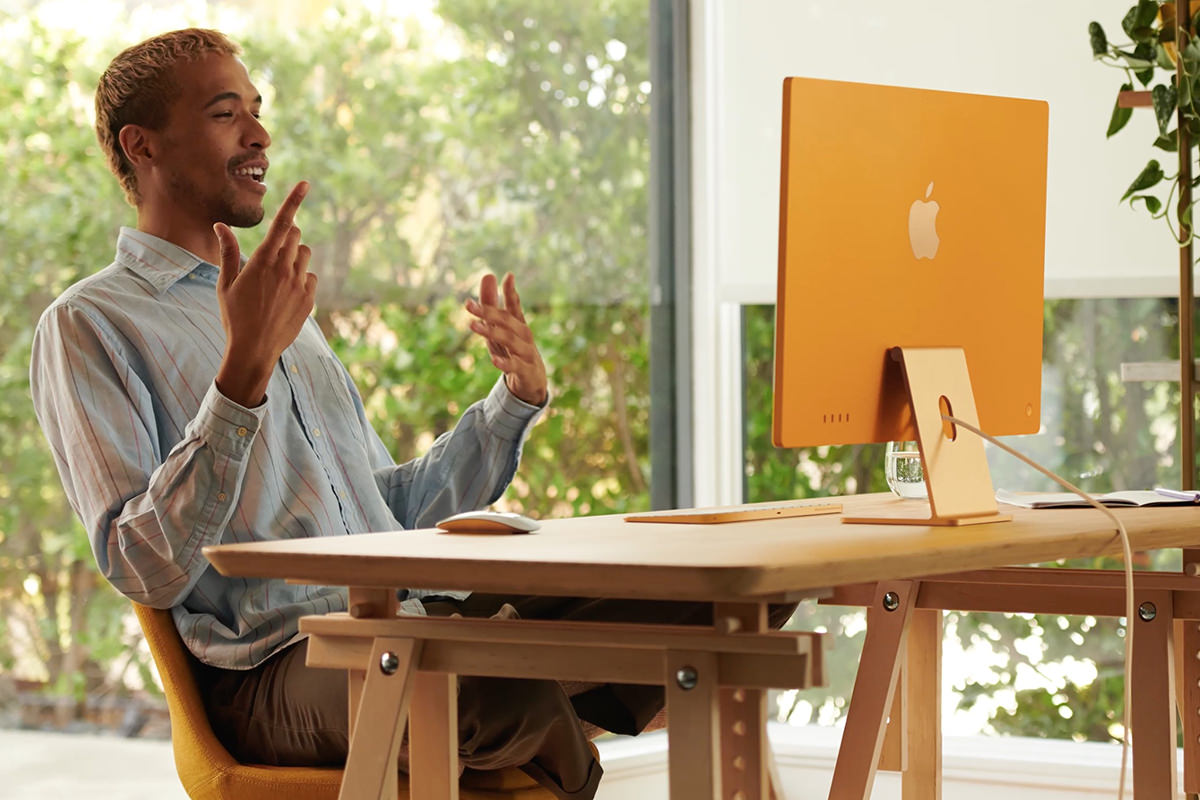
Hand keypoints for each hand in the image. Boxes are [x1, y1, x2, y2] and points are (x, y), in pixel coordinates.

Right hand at [212, 181, 317, 405]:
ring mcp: (300, 285)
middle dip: (286, 236)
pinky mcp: (309, 300)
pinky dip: (301, 279)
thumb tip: (219, 225)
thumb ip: (227, 252)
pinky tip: (286, 294)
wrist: (254, 350)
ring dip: (295, 256)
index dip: (294, 200)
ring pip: (305, 255)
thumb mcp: (225, 284)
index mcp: (263, 261)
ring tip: (278, 276)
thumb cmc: (234, 316)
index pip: (282, 223)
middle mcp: (285, 269)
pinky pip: (311, 277)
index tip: (306, 183)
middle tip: (271, 253)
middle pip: (295, 235)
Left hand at [465, 273, 547, 405]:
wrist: (533, 382)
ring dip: (492, 333)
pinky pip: (515, 366)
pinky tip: (493, 360)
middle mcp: (524, 336)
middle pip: (508, 321)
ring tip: (473, 326)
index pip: (515, 305)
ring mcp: (527, 353)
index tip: (508, 276)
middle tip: (468, 305)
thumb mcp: (499, 328)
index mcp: (518, 324)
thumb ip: (492, 304)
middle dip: (488, 312)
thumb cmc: (514, 350)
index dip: (511, 292)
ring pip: (510, 341)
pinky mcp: (526, 371)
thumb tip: (488, 274)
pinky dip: (505, 363)